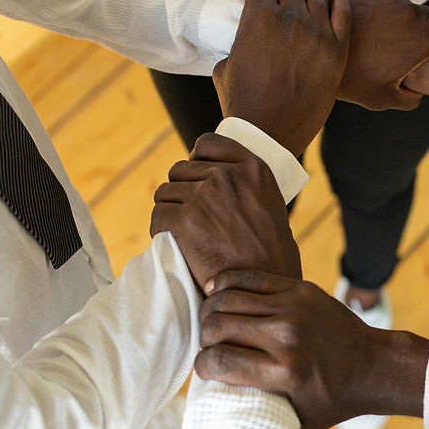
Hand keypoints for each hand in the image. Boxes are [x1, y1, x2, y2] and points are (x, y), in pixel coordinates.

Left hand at [150, 134, 300, 289]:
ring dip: (170, 211)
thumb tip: (210, 175)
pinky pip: (158, 217)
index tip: (196, 179)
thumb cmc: (270, 251)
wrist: (266, 284)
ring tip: (185, 233)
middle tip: (193, 218)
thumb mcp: (269, 203)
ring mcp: (204, 196)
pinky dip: (161, 231)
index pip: (207, 144)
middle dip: (182, 191)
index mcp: (252, 168)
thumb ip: (245, 184)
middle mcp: (227, 176)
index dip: (196, 161)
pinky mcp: (184, 221)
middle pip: (181, 169)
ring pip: (165, 193)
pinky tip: (175, 243)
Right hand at [194, 270, 428, 428]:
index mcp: (285, 374)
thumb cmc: (333, 401)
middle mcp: (287, 337)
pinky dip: (227, 284)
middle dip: (203, 338)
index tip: (204, 371)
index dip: (201, 367)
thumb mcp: (298, 423)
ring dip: (210, 311)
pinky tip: (218, 294)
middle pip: (216, 327)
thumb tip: (219, 425)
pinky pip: (250, 278)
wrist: (375, 366)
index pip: (217, 362)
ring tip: (212, 323)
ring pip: (227, 298)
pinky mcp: (300, 289)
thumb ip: (260, 421)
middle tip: (209, 346)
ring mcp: (294, 308)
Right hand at [212, 0, 351, 156]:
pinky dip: (337, 3)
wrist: (268, 133)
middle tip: (286, 8)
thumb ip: (238, 42)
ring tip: (307, 13)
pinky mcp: (337, 50)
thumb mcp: (225, 66)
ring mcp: (317, 32)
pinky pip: (344, 10)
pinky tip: (332, 7)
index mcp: (258, 17)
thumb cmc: (243, 104)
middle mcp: (289, 18)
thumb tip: (244, 38)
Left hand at [339, 0, 428, 109]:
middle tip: (399, 51)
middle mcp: (409, 12)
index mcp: (422, 37)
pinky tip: (360, 31)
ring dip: (395, 22)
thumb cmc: (352, 81)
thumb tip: (421, 90)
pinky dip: (375, 12)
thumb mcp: (384, 98)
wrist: (311, 53)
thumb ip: (412, 96)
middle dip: (421, 30)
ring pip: (403, 7)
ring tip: (373, 44)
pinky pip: (380, 0)